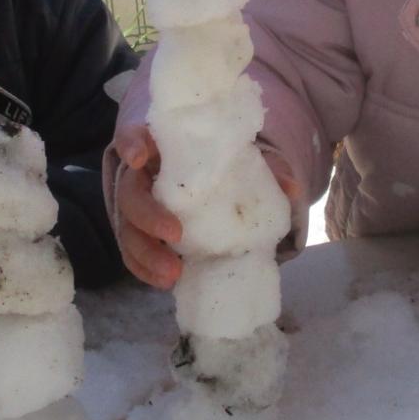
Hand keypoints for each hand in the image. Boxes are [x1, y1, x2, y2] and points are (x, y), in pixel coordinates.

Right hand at [110, 126, 301, 288]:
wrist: (206, 187)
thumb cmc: (218, 166)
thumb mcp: (241, 162)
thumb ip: (264, 169)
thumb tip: (291, 188)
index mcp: (159, 148)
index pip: (133, 137)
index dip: (132, 145)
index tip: (140, 157)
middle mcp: (139, 177)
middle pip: (128, 192)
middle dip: (148, 214)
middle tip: (176, 234)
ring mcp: (135, 210)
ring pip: (127, 230)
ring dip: (147, 253)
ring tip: (173, 274)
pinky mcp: (138, 237)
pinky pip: (132, 255)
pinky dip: (145, 269)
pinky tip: (165, 283)